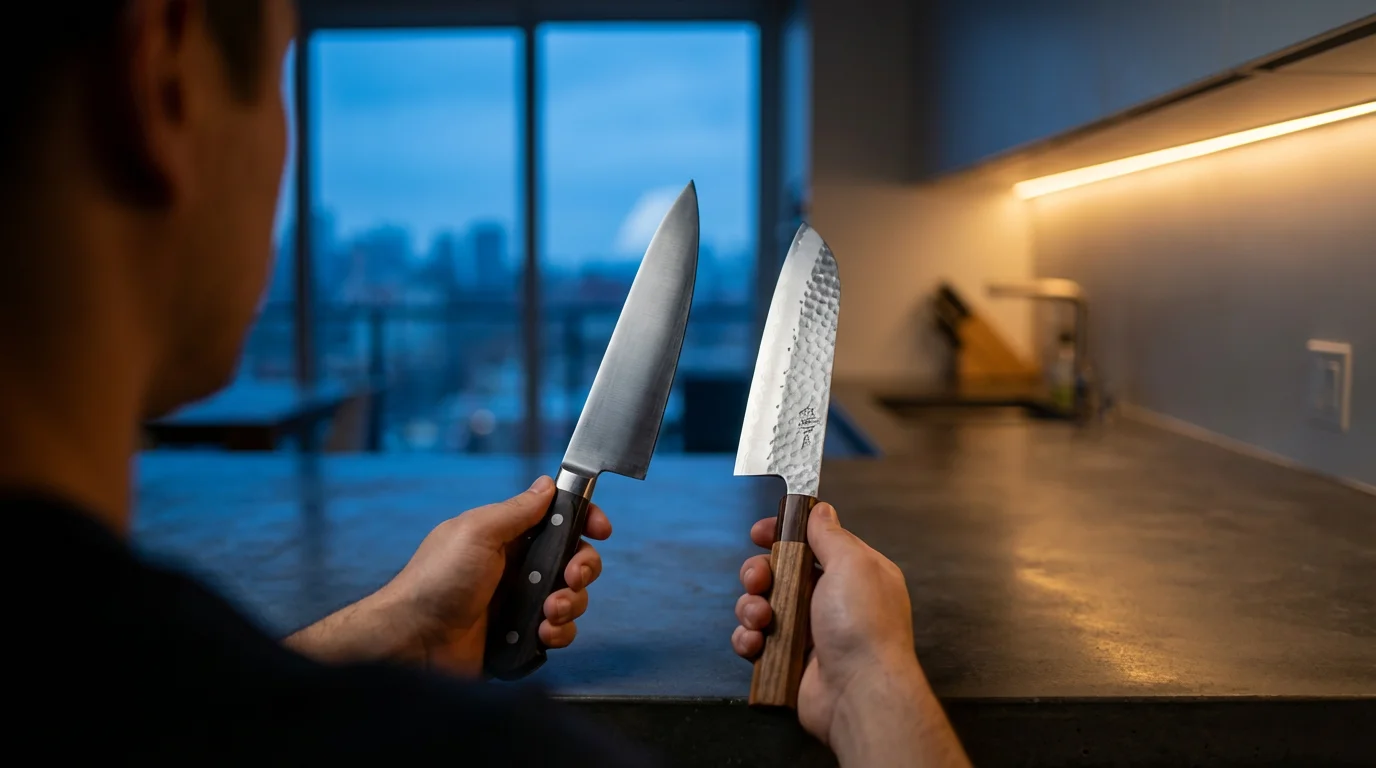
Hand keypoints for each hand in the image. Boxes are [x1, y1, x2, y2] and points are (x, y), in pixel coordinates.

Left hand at [286, 476, 610, 676]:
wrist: (414, 643)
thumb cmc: (434, 582)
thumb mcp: (477, 533)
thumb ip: (517, 510)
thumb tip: (547, 484)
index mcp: (507, 536)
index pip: (558, 520)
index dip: (584, 521)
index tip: (601, 529)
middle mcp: (518, 568)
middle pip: (574, 559)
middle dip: (583, 568)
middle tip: (571, 577)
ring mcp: (520, 604)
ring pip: (572, 598)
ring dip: (570, 604)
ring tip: (548, 612)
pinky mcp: (521, 637)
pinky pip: (559, 632)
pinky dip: (558, 633)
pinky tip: (541, 634)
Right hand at [731, 503, 968, 766]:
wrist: (859, 693)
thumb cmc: (863, 625)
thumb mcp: (852, 564)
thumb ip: (830, 535)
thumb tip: (822, 510)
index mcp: (852, 574)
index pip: (812, 543)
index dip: (782, 534)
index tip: (758, 533)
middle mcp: (830, 601)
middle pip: (780, 572)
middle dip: (759, 572)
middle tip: (758, 580)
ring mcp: (808, 632)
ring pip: (762, 605)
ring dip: (751, 607)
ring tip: (761, 619)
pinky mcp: (787, 661)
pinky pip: (755, 641)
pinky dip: (748, 639)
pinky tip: (755, 644)